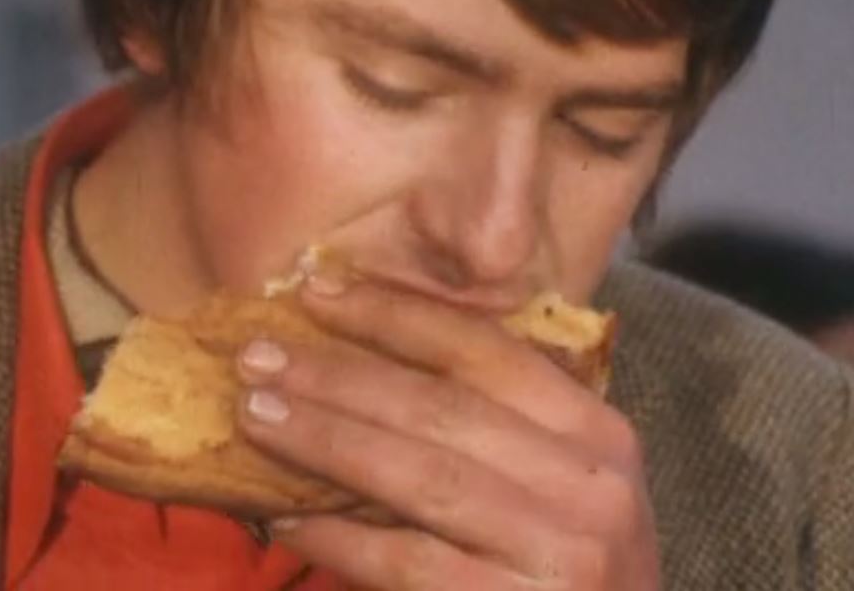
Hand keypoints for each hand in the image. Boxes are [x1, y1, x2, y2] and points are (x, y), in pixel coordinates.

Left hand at [235, 277, 659, 589]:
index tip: (317, 291)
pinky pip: (407, 561)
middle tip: (258, 355)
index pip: (484, 350)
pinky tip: (285, 516)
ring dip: (326, 439)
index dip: (394, 314)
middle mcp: (590, 486)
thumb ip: (496, 429)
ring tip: (255, 415)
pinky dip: (340, 536)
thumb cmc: (570, 572)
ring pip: (420, 476)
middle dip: (340, 375)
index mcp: (598, 433)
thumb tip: (365, 362)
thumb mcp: (562, 487)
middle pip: (442, 407)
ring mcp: (561, 553)